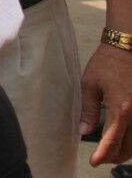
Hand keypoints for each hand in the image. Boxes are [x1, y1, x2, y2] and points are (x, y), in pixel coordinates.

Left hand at [82, 43, 131, 164]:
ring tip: (112, 152)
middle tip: (101, 158)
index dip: (103, 154)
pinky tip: (125, 140)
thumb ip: (88, 110)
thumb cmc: (107, 64)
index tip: (94, 162)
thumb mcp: (90, 84)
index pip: (112, 140)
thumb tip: (84, 131)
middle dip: (115, 156)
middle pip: (129, 147)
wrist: (128, 48)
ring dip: (126, 151)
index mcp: (121, 108)